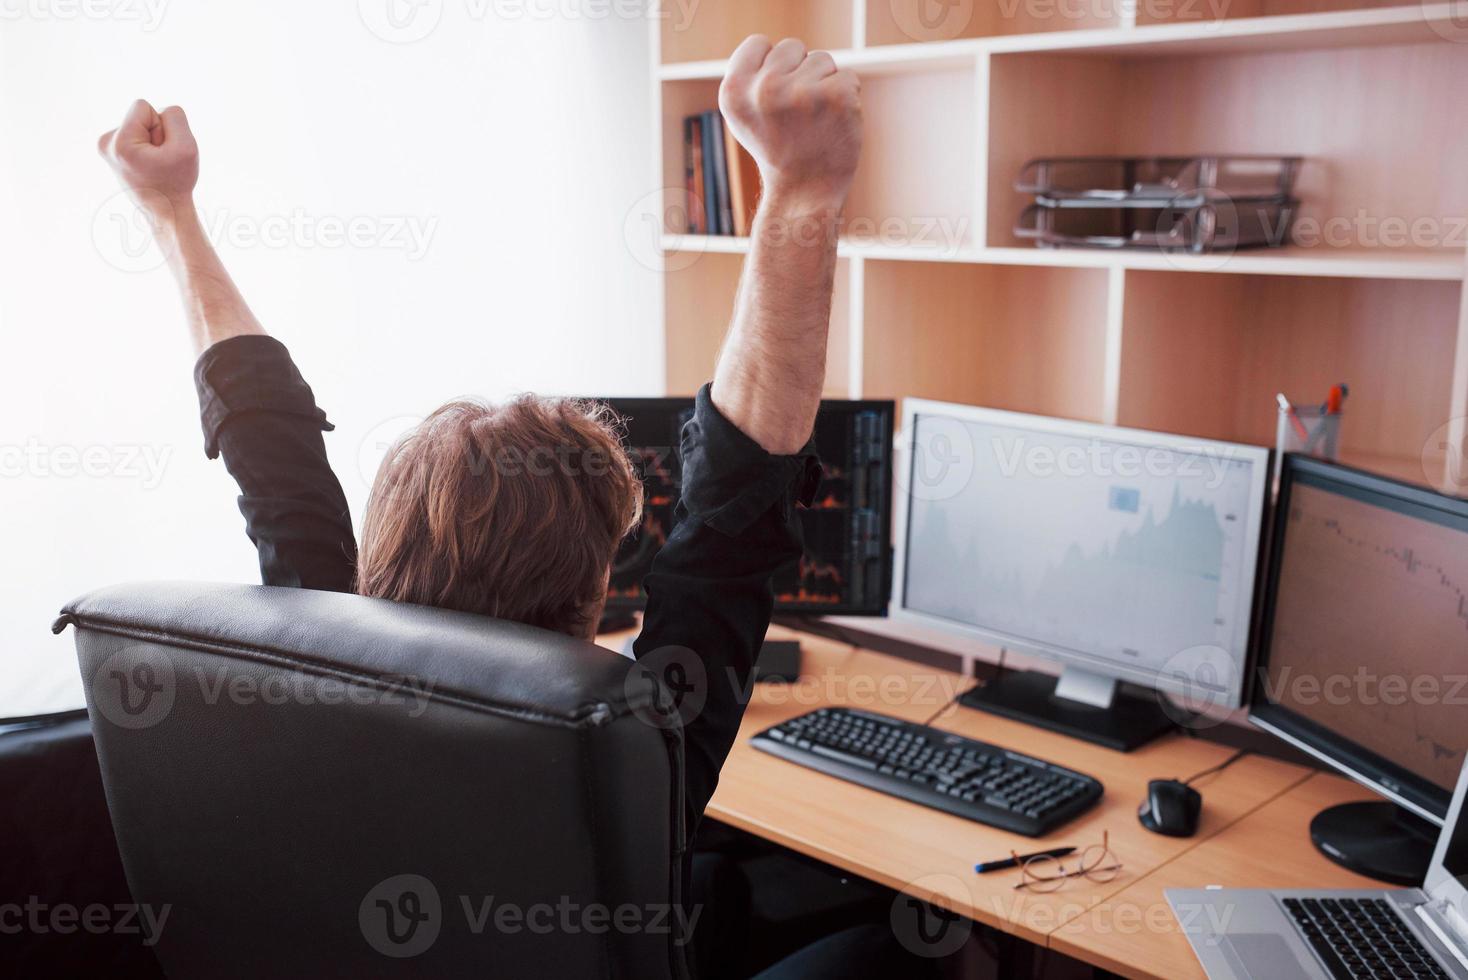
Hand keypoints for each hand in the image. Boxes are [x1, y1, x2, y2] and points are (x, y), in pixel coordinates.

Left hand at [97, 99, 198, 222]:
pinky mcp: (111, 153)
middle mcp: (106, 143)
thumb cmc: (177, 181)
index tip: (162, 151)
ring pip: (138, 125)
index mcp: (120, 142)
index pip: (143, 106)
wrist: (166, 212)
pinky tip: (148, 166)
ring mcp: (105, 149)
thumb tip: (160, 109)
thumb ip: (175, 116)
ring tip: (155, 165)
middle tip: (160, 161)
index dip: (161, 125)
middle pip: (139, 115)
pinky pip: (135, 134)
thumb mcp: (187, 146)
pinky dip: (146, 147)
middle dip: (156, 134)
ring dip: (152, 142)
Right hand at [718, 35, 861, 212]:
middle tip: (795, 115)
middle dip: (798, 73)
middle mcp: (764, 89)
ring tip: (814, 121)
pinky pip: (847, 76)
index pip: (758, 43)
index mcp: (733, 91)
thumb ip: (751, 77)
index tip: (773, 100)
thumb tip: (777, 50)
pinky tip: (833, 123)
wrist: (804, 193)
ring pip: (822, 60)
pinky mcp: (837, 97)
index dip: (770, 68)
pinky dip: (846, 97)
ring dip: (823, 85)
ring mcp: (802, 93)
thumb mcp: (745, 114)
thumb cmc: (776, 150)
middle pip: (791, 47)